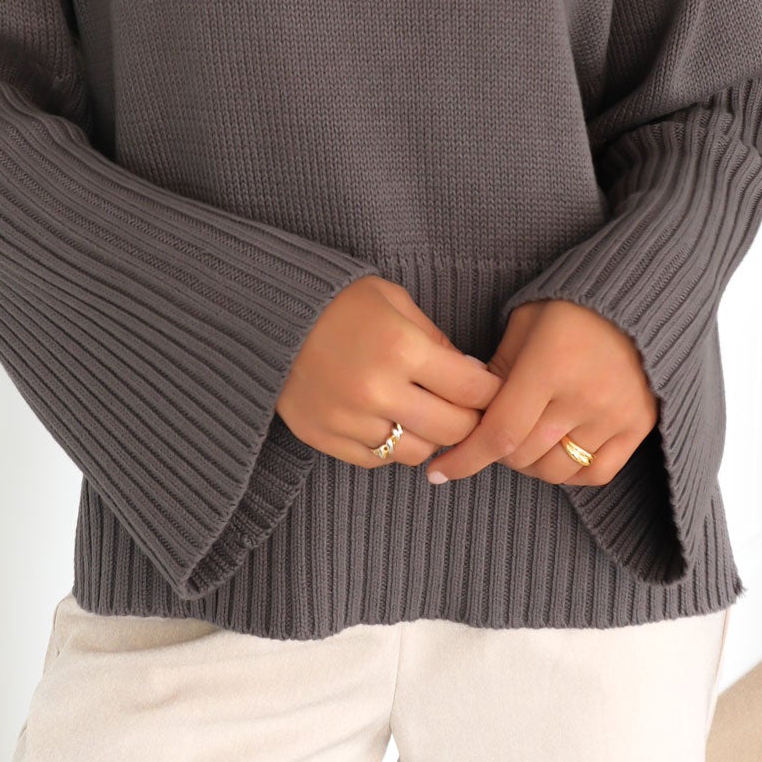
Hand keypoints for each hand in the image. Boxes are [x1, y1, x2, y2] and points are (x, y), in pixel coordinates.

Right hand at [276, 276, 503, 468]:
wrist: (269, 316)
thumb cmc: (339, 302)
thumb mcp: (393, 300)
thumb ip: (435, 338)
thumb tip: (470, 375)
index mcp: (401, 348)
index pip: (471, 388)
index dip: (491, 392)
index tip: (492, 390)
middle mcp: (378, 390)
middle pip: (452, 429)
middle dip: (470, 420)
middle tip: (469, 410)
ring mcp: (349, 420)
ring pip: (417, 452)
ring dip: (431, 438)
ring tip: (427, 416)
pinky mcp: (325, 439)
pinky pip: (378, 460)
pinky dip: (392, 446)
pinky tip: (391, 422)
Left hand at [424, 298, 658, 488]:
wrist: (637, 298)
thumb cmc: (570, 307)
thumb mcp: (524, 324)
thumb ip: (495, 369)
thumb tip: (465, 409)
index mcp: (549, 366)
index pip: (500, 432)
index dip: (465, 458)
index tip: (439, 471)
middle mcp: (584, 396)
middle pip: (524, 456)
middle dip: (495, 453)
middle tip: (490, 434)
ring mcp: (615, 415)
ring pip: (556, 471)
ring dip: (529, 465)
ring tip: (522, 442)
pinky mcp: (637, 426)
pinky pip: (596, 474)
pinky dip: (570, 473)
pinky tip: (556, 453)